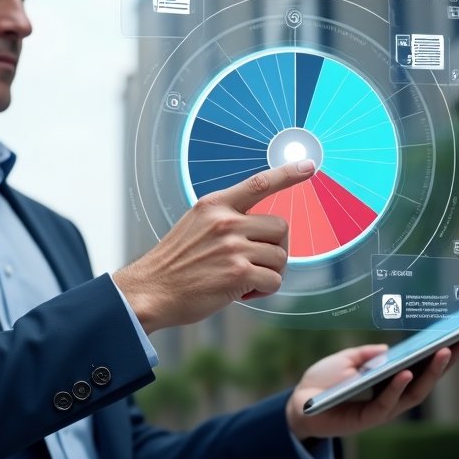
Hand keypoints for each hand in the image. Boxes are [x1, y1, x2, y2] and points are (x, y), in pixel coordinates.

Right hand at [113, 161, 315, 333]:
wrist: (150, 291)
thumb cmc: (174, 264)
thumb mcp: (194, 226)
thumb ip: (224, 219)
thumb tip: (259, 227)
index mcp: (214, 205)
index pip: (259, 183)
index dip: (287, 174)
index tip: (309, 165)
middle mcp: (225, 221)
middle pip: (280, 227)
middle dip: (274, 248)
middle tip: (254, 263)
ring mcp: (232, 246)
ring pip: (280, 257)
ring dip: (268, 273)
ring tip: (243, 280)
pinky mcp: (238, 273)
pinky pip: (274, 280)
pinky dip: (263, 291)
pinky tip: (241, 292)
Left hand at [285, 324, 458, 440]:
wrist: (299, 405)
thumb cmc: (323, 382)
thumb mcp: (347, 359)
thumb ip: (368, 354)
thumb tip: (390, 350)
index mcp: (395, 376)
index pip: (429, 359)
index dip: (454, 344)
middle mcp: (397, 393)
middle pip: (434, 373)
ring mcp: (385, 408)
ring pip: (417, 391)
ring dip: (433, 371)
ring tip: (446, 350)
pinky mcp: (368, 418)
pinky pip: (387, 403)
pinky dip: (398, 387)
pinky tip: (407, 372)